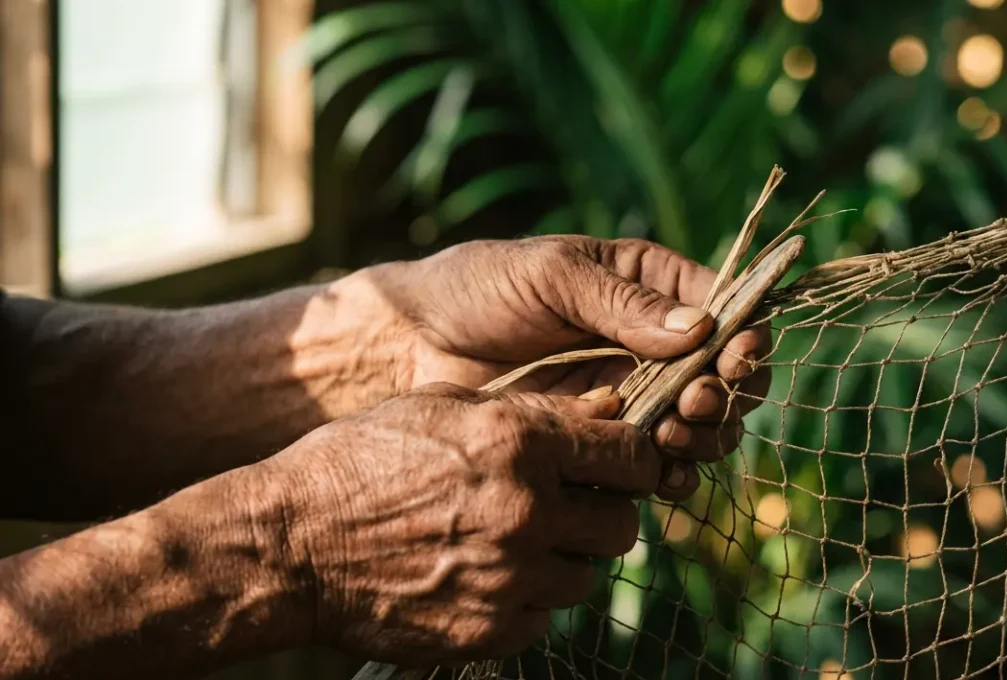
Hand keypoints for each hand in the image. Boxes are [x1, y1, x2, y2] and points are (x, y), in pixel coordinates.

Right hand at [262, 382, 656, 665]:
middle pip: (622, 525)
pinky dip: (525, 601)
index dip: (632, 460)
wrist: (291, 545)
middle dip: (602, 514)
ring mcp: (509, 578)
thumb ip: (531, 410)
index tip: (620, 466)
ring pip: (587, 576)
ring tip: (510, 542)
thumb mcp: (441, 407)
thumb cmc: (362, 460)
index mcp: (517, 443)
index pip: (630, 455)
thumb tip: (609, 410)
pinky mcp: (490, 631)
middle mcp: (524, 511)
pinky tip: (483, 578)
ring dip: (562, 560)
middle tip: (566, 509)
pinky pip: (543, 617)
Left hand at [356, 236, 770, 499]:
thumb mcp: (550, 278)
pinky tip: (661, 475)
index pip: (724, 308)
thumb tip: (700, 330)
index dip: (743, 335)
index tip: (735, 358)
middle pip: (723, 375)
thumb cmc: (477, 290)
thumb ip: (623, 303)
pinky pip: (655, 462)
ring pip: (698, 425)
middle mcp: (649, 342)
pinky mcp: (602, 441)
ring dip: (702, 436)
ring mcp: (629, 394)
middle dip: (722, 394)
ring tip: (671, 438)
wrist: (409, 348)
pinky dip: (670, 472)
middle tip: (693, 404)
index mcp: (647, 284)